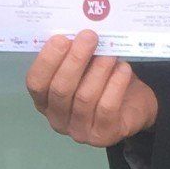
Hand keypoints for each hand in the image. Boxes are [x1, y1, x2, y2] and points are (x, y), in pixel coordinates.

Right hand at [26, 30, 159, 147]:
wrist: (134, 106)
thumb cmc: (103, 81)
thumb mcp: (86, 67)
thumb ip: (75, 55)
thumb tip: (76, 32)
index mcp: (45, 100)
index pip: (36, 83)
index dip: (47, 61)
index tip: (62, 38)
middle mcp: (57, 119)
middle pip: (60, 89)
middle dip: (75, 60)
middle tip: (89, 37)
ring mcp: (79, 131)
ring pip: (85, 97)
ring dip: (98, 70)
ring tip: (110, 52)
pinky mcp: (103, 136)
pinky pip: (106, 107)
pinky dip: (115, 84)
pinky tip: (123, 69)